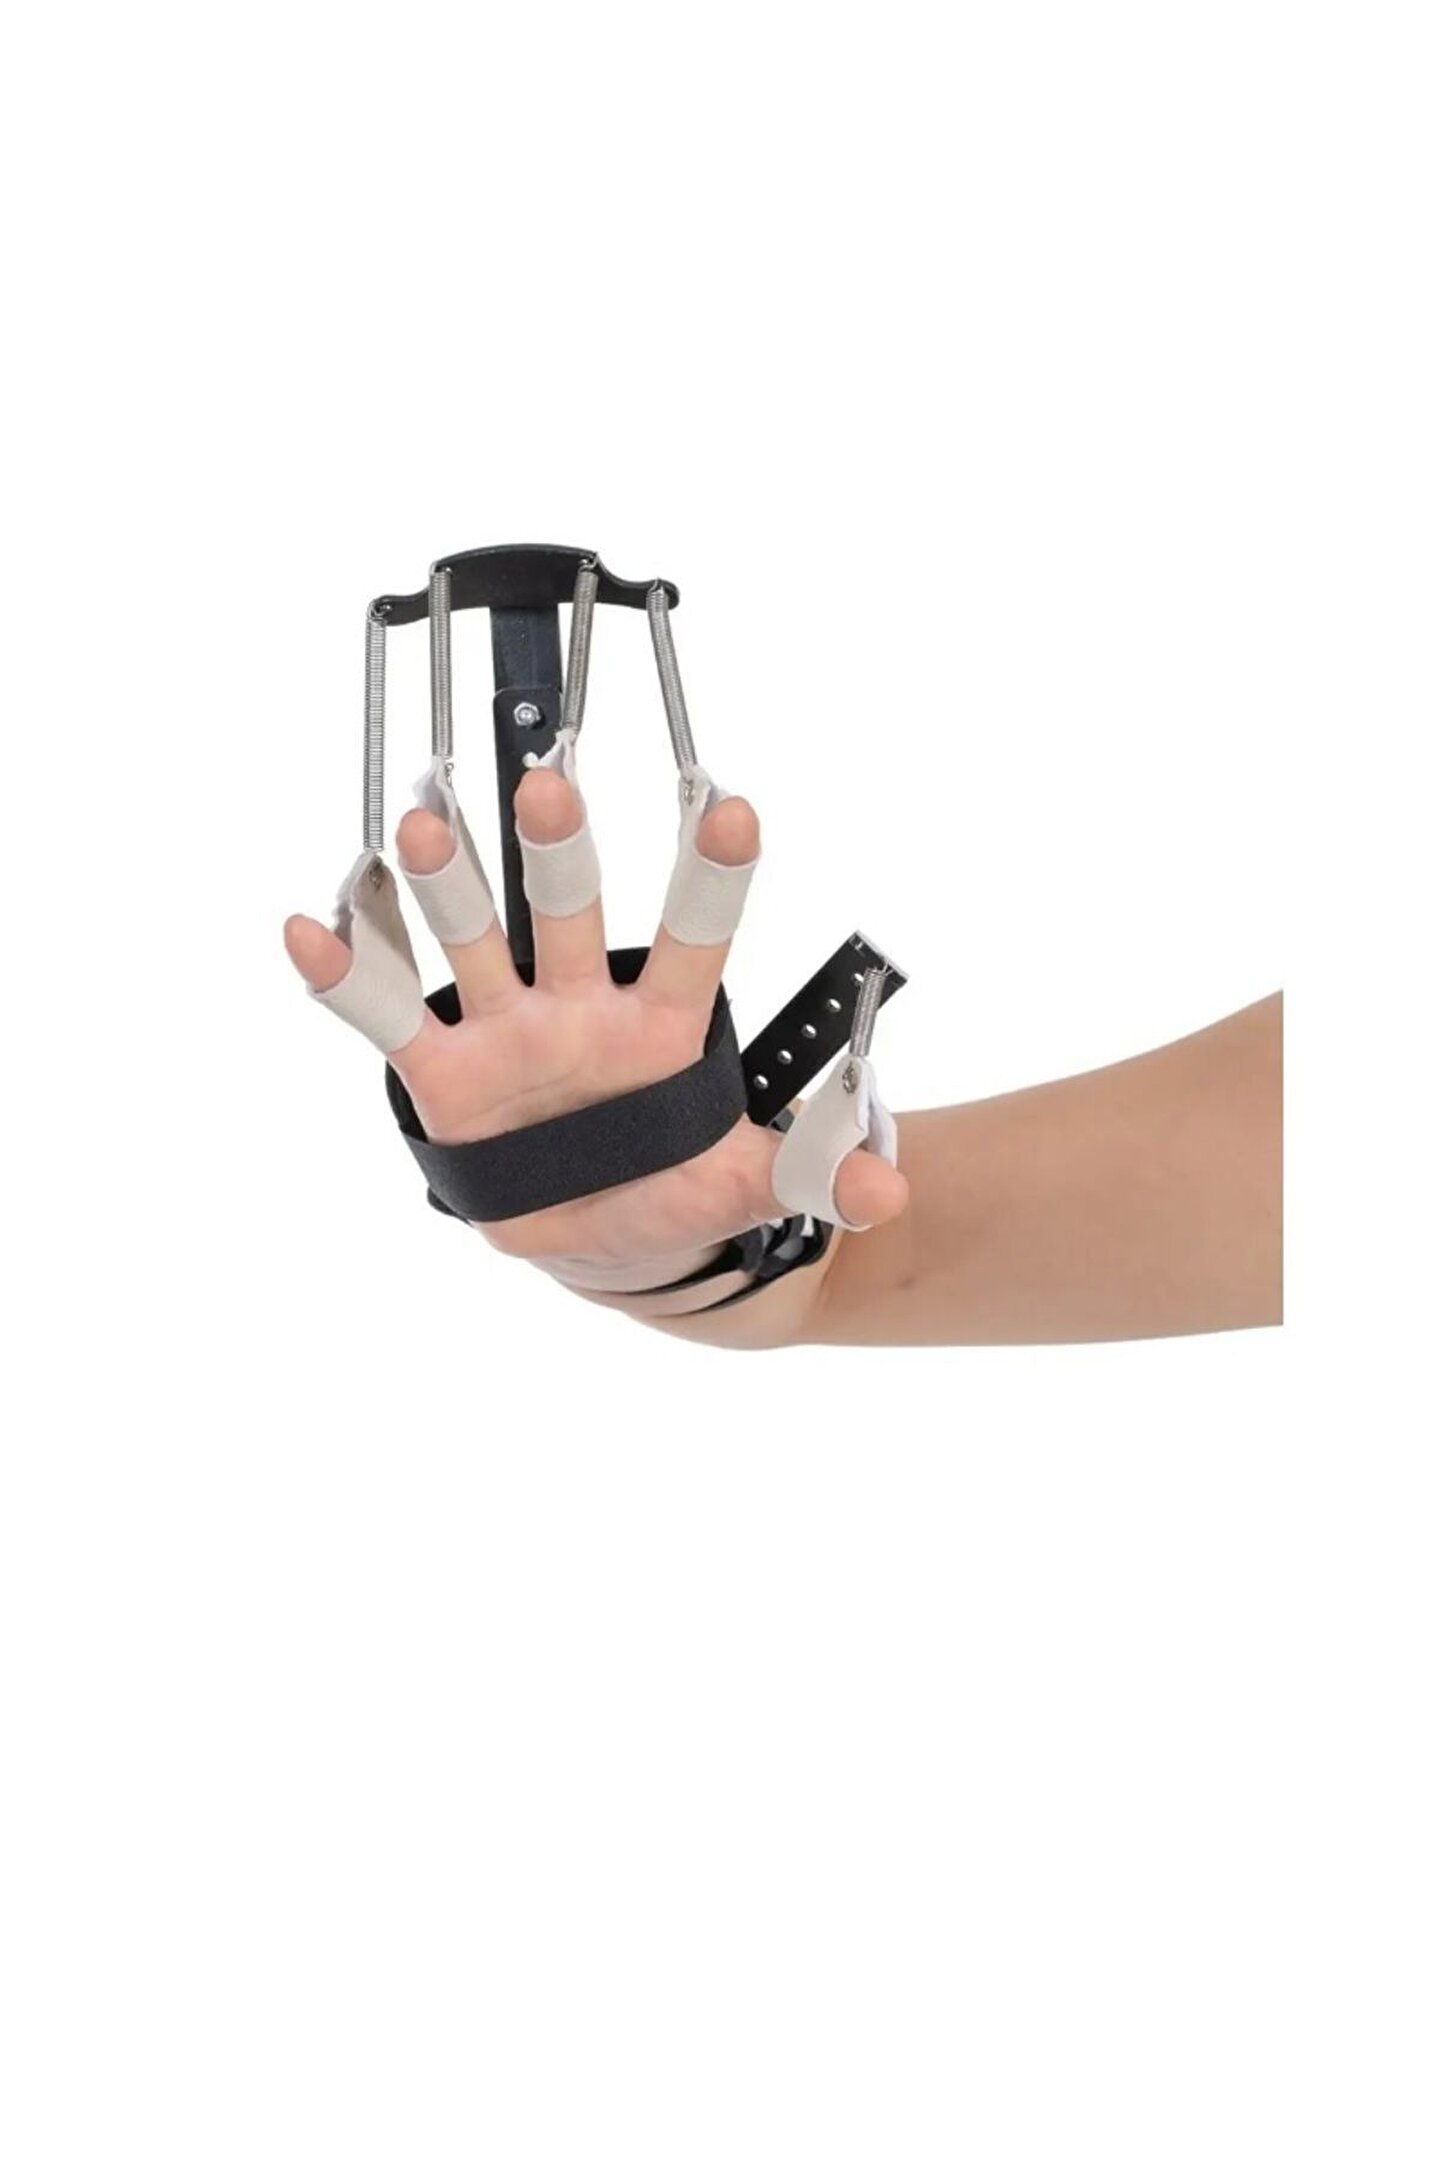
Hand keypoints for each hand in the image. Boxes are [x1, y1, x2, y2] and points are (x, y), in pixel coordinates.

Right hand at [284, 764, 908, 1271]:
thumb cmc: (674, 1191)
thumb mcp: (742, 1188)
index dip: (711, 875)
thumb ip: (808, 1175)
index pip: (696, 935)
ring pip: (473, 938)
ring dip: (448, 884)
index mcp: (665, 1024)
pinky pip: (388, 1014)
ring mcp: (506, 1029)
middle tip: (551, 782)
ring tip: (424, 826)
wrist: (599, 1237)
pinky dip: (347, 973)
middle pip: (569, 909)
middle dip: (558, 847)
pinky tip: (308, 929)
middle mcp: (580, 1002)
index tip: (729, 808)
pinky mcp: (440, 1070)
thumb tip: (891, 1189)